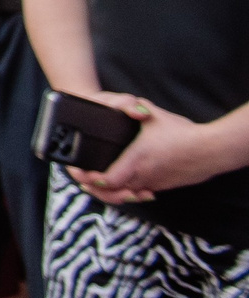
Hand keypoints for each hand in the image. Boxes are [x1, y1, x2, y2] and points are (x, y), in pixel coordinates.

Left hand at [69, 97, 239, 201]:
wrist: (212, 150)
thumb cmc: (184, 133)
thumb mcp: (155, 115)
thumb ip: (137, 108)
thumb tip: (128, 103)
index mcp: (136, 159)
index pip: (106, 180)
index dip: (92, 180)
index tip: (85, 173)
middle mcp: (143, 175)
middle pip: (113, 191)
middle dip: (97, 187)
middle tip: (87, 179)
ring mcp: (155, 183)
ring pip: (128, 194)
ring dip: (114, 190)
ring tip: (102, 182)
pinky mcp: (165, 186)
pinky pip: (142, 192)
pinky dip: (132, 190)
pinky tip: (128, 184)